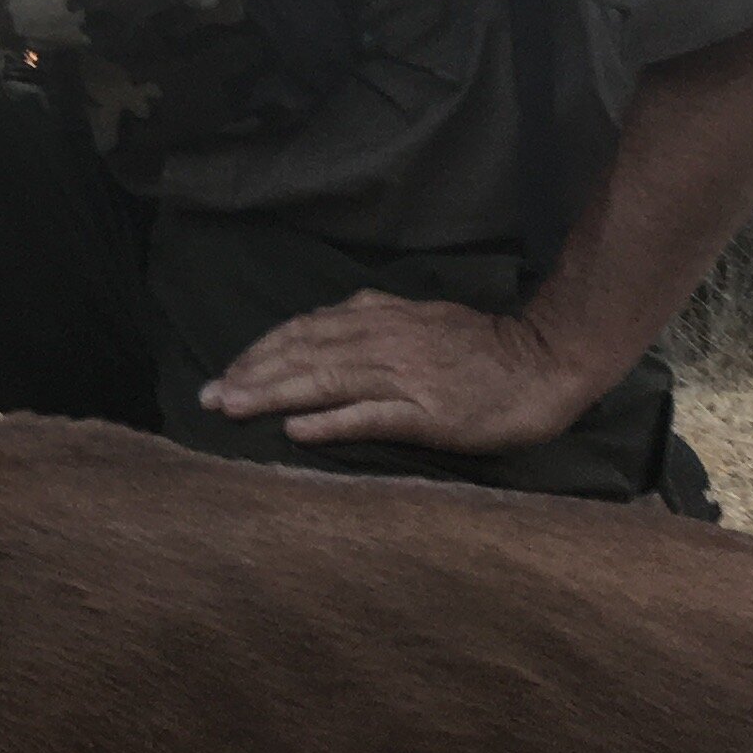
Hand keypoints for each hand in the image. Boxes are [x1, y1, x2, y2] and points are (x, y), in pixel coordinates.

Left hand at [197, 291, 606, 452]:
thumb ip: (374, 324)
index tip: (227, 371)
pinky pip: (369, 416)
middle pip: (302, 353)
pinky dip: (329, 423)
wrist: (546, 361)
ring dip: (271, 395)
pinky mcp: (426, 413)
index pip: (305, 330)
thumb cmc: (484, 349)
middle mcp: (384, 342)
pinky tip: (296, 432)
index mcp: (380, 320)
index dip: (261, 350)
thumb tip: (323, 330)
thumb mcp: (421, 320)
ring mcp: (404, 377)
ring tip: (230, 408)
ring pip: (324, 381)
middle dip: (249, 374)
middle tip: (207, 395)